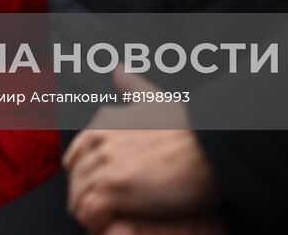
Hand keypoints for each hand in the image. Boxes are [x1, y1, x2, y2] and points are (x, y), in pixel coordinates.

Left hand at [64, 71, 222, 232]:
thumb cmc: (190, 128)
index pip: (77, 156)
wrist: (211, 148)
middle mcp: (98, 139)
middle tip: (109, 209)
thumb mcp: (156, 99)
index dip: (89, 175)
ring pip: (78, 196)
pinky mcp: (113, 186)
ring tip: (110, 220)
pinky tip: (109, 224)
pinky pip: (88, 210)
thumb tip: (117, 68)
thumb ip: (132, 86)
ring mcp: (104, 162)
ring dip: (89, 210)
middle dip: (86, 194)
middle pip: (76, 178)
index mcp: (103, 122)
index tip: (106, 189)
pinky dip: (94, 220)